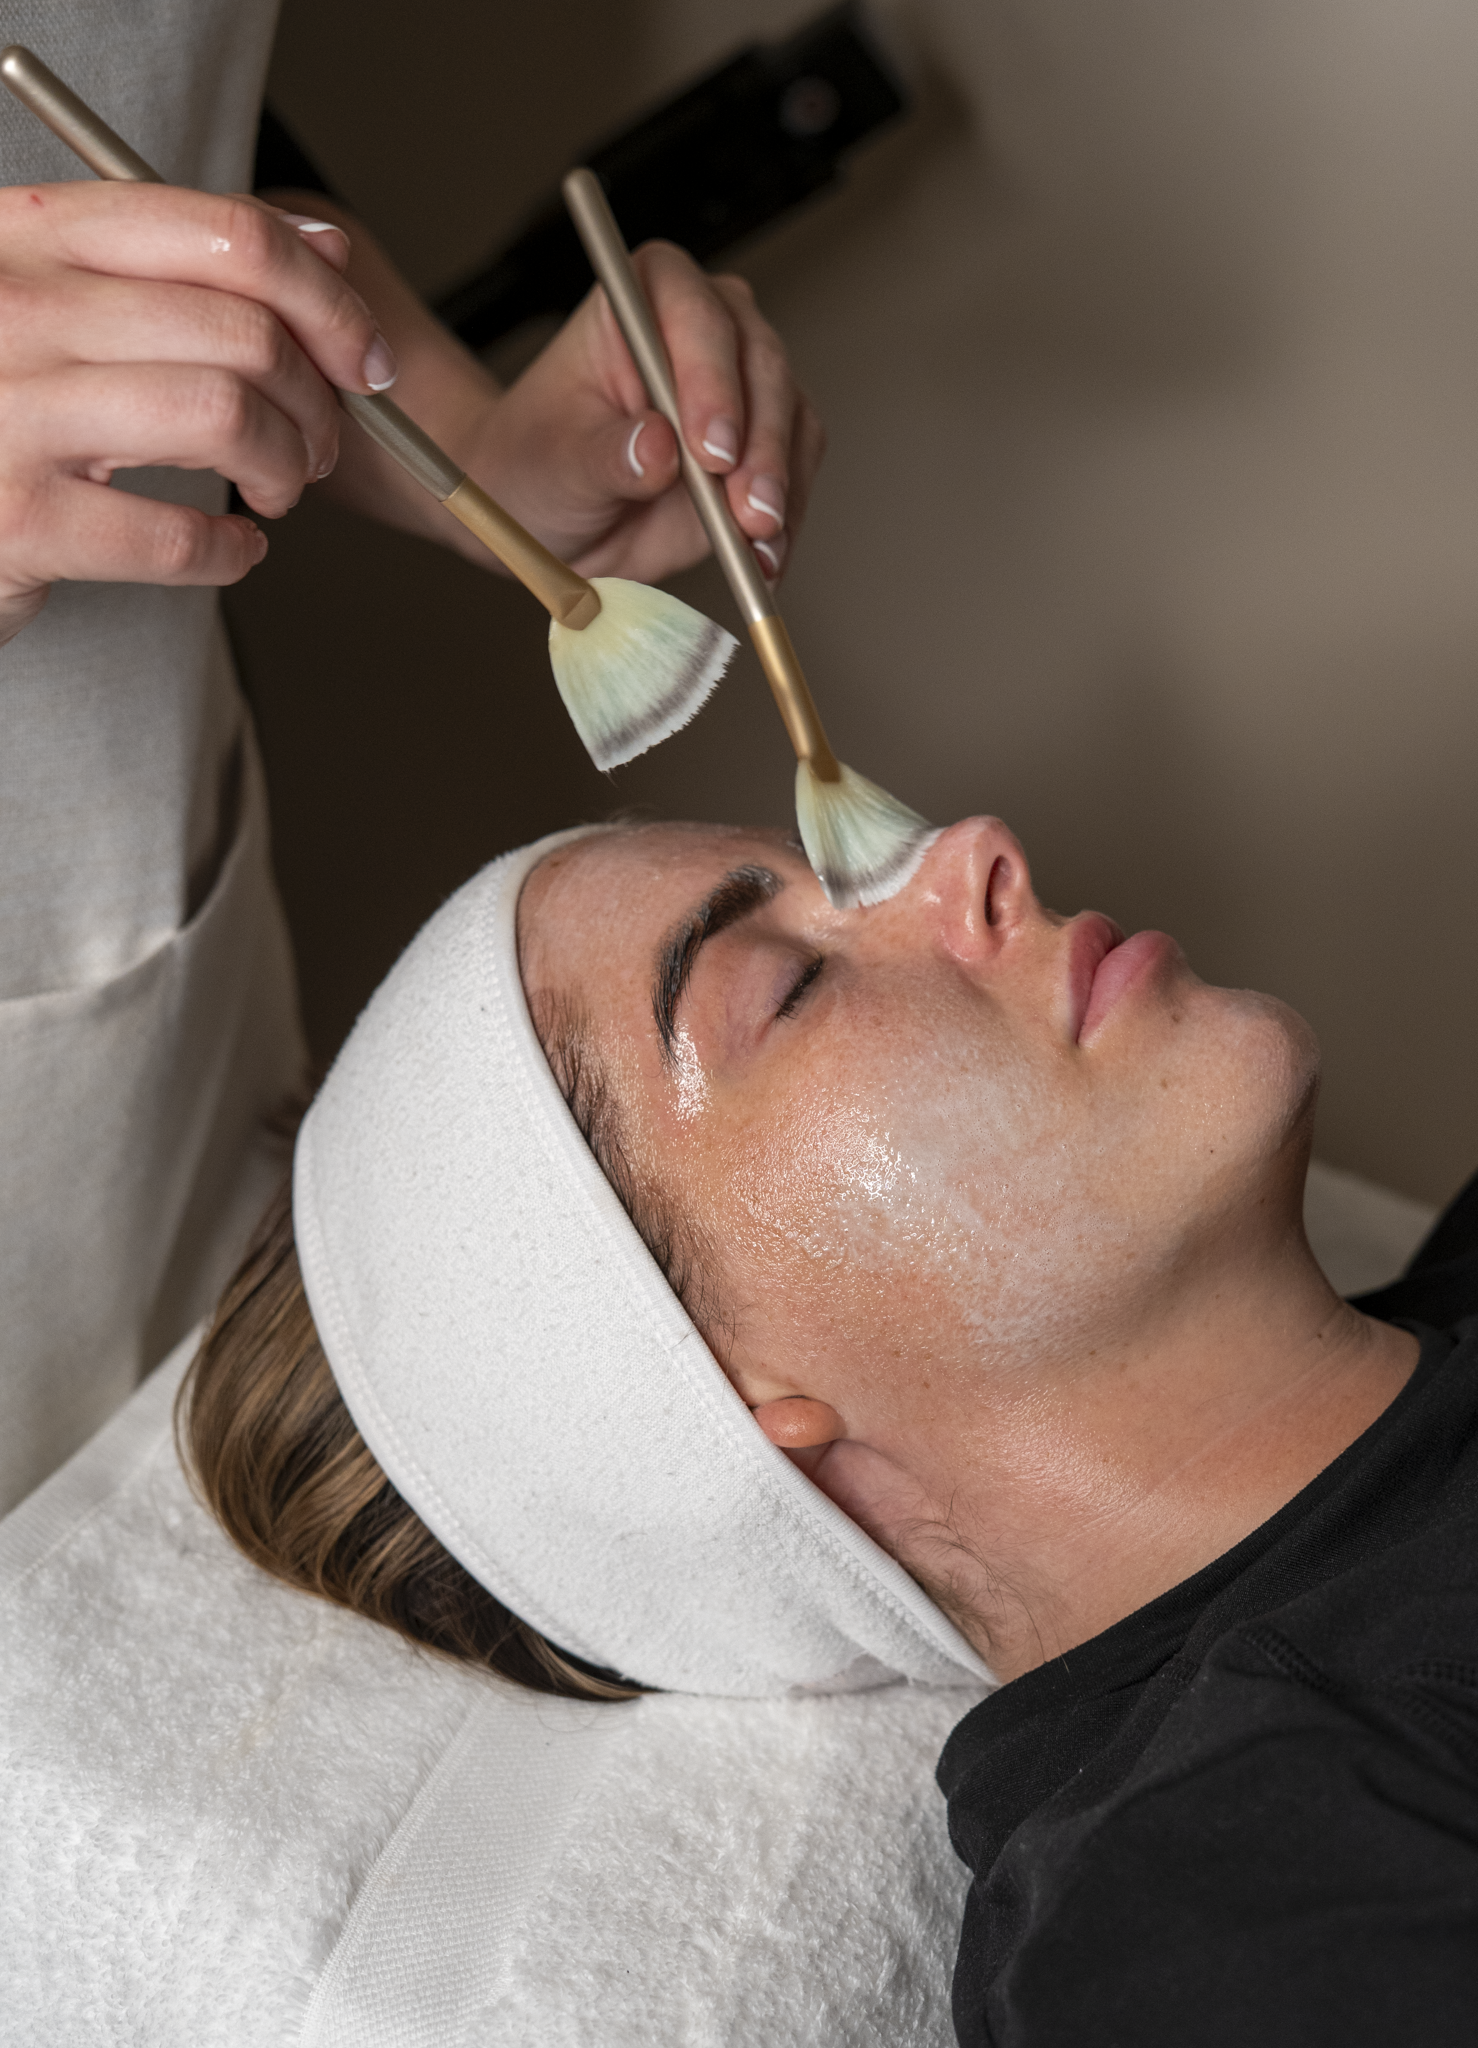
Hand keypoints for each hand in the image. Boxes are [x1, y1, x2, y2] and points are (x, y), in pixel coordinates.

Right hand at [0, 180, 392, 646]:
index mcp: (31, 236)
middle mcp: (16, 307)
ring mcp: (12, 411)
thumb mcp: (60, 305)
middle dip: (317, 402)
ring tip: (281, 489)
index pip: (223, 234)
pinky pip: (177, 536)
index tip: (362, 356)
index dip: (324, 297)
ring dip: (287, 467)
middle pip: (242, 332)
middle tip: (320, 445)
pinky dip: (233, 553)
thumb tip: (326, 248)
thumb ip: (181, 269)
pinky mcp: (20, 519)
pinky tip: (235, 550)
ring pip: (224, 419)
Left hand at [464, 241, 825, 584]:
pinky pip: (795, 471)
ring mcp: (743, 383)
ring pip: (791, 417)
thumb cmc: (538, 463)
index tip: (709, 451)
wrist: (552, 514)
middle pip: (759, 365)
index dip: (710, 380)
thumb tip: (657, 448)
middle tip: (747, 509)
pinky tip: (765, 554)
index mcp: (643, 297)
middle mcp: (704, 328)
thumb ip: (606, 455)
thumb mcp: (555, 464)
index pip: (694, 317)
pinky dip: (786, 517)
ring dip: (780, 485)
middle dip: (760, 445)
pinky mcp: (766, 441)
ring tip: (757, 540)